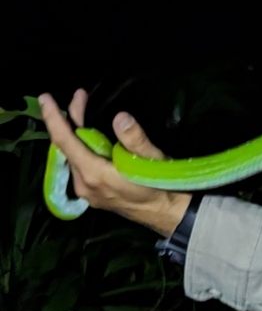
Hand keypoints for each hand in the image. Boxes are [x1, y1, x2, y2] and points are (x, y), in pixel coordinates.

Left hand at [38, 89, 191, 235]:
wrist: (166, 214)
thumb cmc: (160, 186)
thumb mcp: (152, 159)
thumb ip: (134, 139)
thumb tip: (120, 117)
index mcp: (94, 174)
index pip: (65, 142)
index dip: (54, 118)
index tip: (45, 98)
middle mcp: (84, 183)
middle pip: (67, 146)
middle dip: (70, 119)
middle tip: (81, 95)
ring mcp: (86, 190)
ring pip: (72, 155)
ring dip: (76, 132)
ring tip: (84, 109)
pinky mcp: (92, 192)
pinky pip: (79, 164)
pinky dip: (81, 146)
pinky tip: (90, 135)